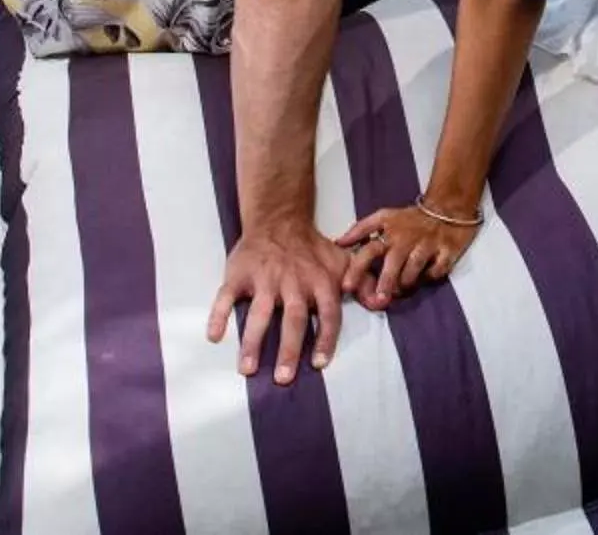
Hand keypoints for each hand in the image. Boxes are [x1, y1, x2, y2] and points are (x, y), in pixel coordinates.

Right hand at [210, 221, 347, 383]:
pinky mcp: (240, 274)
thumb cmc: (312, 248)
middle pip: (293, 318)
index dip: (325, 338)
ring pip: (259, 313)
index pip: (328, 313)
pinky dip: (219, 314)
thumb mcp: (342, 260)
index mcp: (319, 281)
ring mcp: (265, 278)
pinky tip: (214, 336)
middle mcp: (293, 281)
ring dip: (253, 341)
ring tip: (247, 369)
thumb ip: (363, 282)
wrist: (278, 219)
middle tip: (283, 378)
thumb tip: (382, 303)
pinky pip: (227, 296)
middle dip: (288, 349)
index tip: (319, 364)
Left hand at [338, 203, 480, 308]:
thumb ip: (361, 229)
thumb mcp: (384, 217)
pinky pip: (437, 269)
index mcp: (389, 231)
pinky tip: (426, 278)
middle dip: (385, 282)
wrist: (447, 206)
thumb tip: (338, 243)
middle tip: (379, 300)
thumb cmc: (411, 218)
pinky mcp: (447, 250)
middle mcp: (407, 238)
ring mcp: (428, 244)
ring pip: (415, 267)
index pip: (369, 248)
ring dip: (406, 282)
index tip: (347, 286)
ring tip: (401, 292)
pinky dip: (431, 276)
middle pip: (393, 262)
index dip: (357, 267)